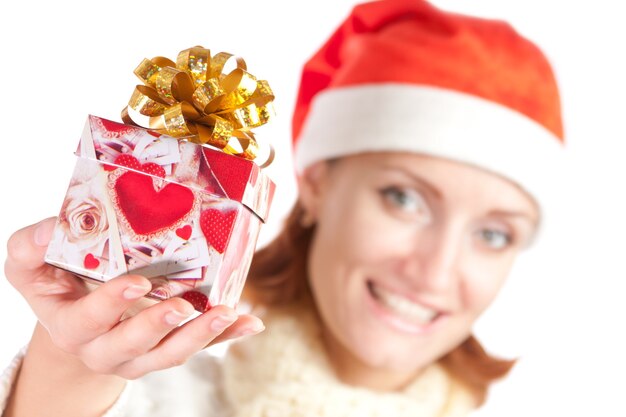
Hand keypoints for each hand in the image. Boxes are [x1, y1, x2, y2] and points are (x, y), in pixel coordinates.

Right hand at [4, 217, 264, 379]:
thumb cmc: (57, 284)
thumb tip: (52, 226)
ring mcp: (141, 354)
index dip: (111, 305)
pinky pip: (200, 347)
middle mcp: (107, 348)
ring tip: (228, 313)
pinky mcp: (168, 347)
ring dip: (201, 335)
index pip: (89, 321)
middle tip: (183, 306)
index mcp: (73, 328)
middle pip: (133, 346)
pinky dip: (227, 336)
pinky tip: (251, 322)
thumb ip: (30, 247)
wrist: (76, 318)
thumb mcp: (30, 266)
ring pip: (171, 353)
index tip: (137, 283)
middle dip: (158, 327)